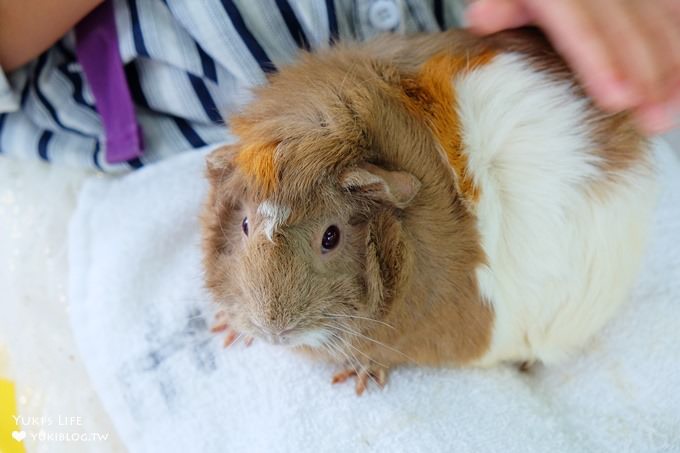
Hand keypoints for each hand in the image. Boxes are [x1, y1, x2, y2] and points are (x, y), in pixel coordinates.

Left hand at [466, 0, 679, 133]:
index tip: (617, 98)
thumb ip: (502, 7)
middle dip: (646, 75)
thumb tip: (482, 17)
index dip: (602, 62)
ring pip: (659, 21)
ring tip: (670, 110)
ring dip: (670, 66)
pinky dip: (678, 46)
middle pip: (628, 28)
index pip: (583, 26)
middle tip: (654, 120)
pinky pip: (671, 12)